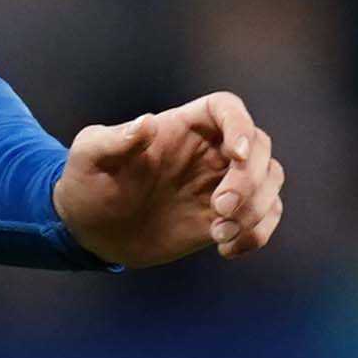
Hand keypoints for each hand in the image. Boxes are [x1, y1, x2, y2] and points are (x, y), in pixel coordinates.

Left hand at [55, 91, 285, 266]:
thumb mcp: (88, 156)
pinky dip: (257, 234)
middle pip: (259, 148)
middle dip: (250, 179)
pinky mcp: (227, 217)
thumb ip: (113, 140)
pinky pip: (263, 217)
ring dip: (257, 209)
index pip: (227, 109)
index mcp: (184, 124)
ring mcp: (222, 183)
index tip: (236, 156)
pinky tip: (226, 249)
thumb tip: (145, 124)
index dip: (241, 127)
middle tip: (219, 209)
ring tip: (219, 233)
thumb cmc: (87, 182)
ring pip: (270, 182)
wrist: (92, 229)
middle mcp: (211, 149)